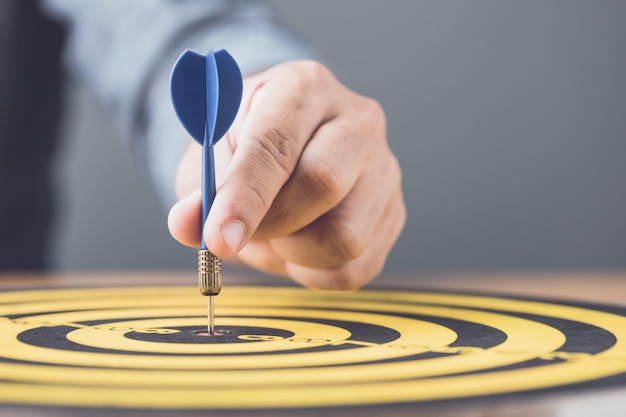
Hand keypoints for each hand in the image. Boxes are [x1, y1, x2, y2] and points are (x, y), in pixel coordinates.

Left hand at [167, 61, 404, 289]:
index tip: (219, 238)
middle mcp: (358, 120)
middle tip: (242, 231)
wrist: (288, 148)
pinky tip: (299, 246)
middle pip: (323, 183)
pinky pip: (355, 267)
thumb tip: (187, 227)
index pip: (276, 143)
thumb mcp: (212, 157)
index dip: (245, 196)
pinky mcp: (393, 213)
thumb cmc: (248, 147)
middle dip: (271, 223)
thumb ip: (201, 191)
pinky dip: (314, 271)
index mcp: (305, 87)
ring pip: (345, 236)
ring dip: (294, 251)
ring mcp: (385, 168)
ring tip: (277, 232)